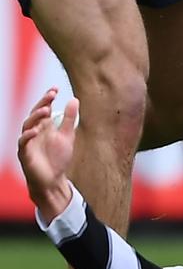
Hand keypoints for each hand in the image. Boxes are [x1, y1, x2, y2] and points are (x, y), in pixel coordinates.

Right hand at [17, 88, 77, 217]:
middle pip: (35, 114)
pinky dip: (27, 136)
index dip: (47, 98)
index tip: (55, 88)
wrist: (53, 180)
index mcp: (44, 127)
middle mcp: (34, 132)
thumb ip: (69, 119)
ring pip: (27, 126)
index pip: (44, 108)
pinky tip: (35, 130)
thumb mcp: (67, 136)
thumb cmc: (58, 158)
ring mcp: (28, 142)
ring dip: (35, 117)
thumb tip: (74, 99)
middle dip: (41, 104)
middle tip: (51, 95)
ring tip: (45, 110)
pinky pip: (23, 143)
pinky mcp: (25, 154)